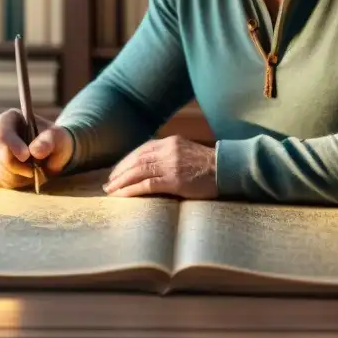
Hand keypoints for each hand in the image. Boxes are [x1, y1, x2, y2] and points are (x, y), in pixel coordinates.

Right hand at [0, 109, 73, 188]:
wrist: (49, 154)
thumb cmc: (52, 141)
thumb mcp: (57, 137)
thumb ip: (48, 141)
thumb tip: (35, 151)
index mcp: (7, 120)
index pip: (1, 133)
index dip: (12, 145)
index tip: (26, 156)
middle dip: (18, 167)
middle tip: (34, 169)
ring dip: (18, 176)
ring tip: (32, 170)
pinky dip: (13, 183)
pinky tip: (23, 175)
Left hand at [103, 135, 217, 198]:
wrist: (228, 169)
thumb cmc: (210, 165)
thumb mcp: (187, 152)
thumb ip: (171, 155)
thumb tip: (152, 166)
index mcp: (171, 142)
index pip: (142, 150)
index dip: (126, 161)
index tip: (117, 171)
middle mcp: (168, 150)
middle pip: (136, 160)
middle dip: (120, 172)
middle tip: (108, 183)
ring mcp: (171, 164)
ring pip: (138, 171)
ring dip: (121, 182)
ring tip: (111, 191)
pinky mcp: (174, 180)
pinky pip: (147, 185)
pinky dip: (132, 190)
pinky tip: (122, 196)